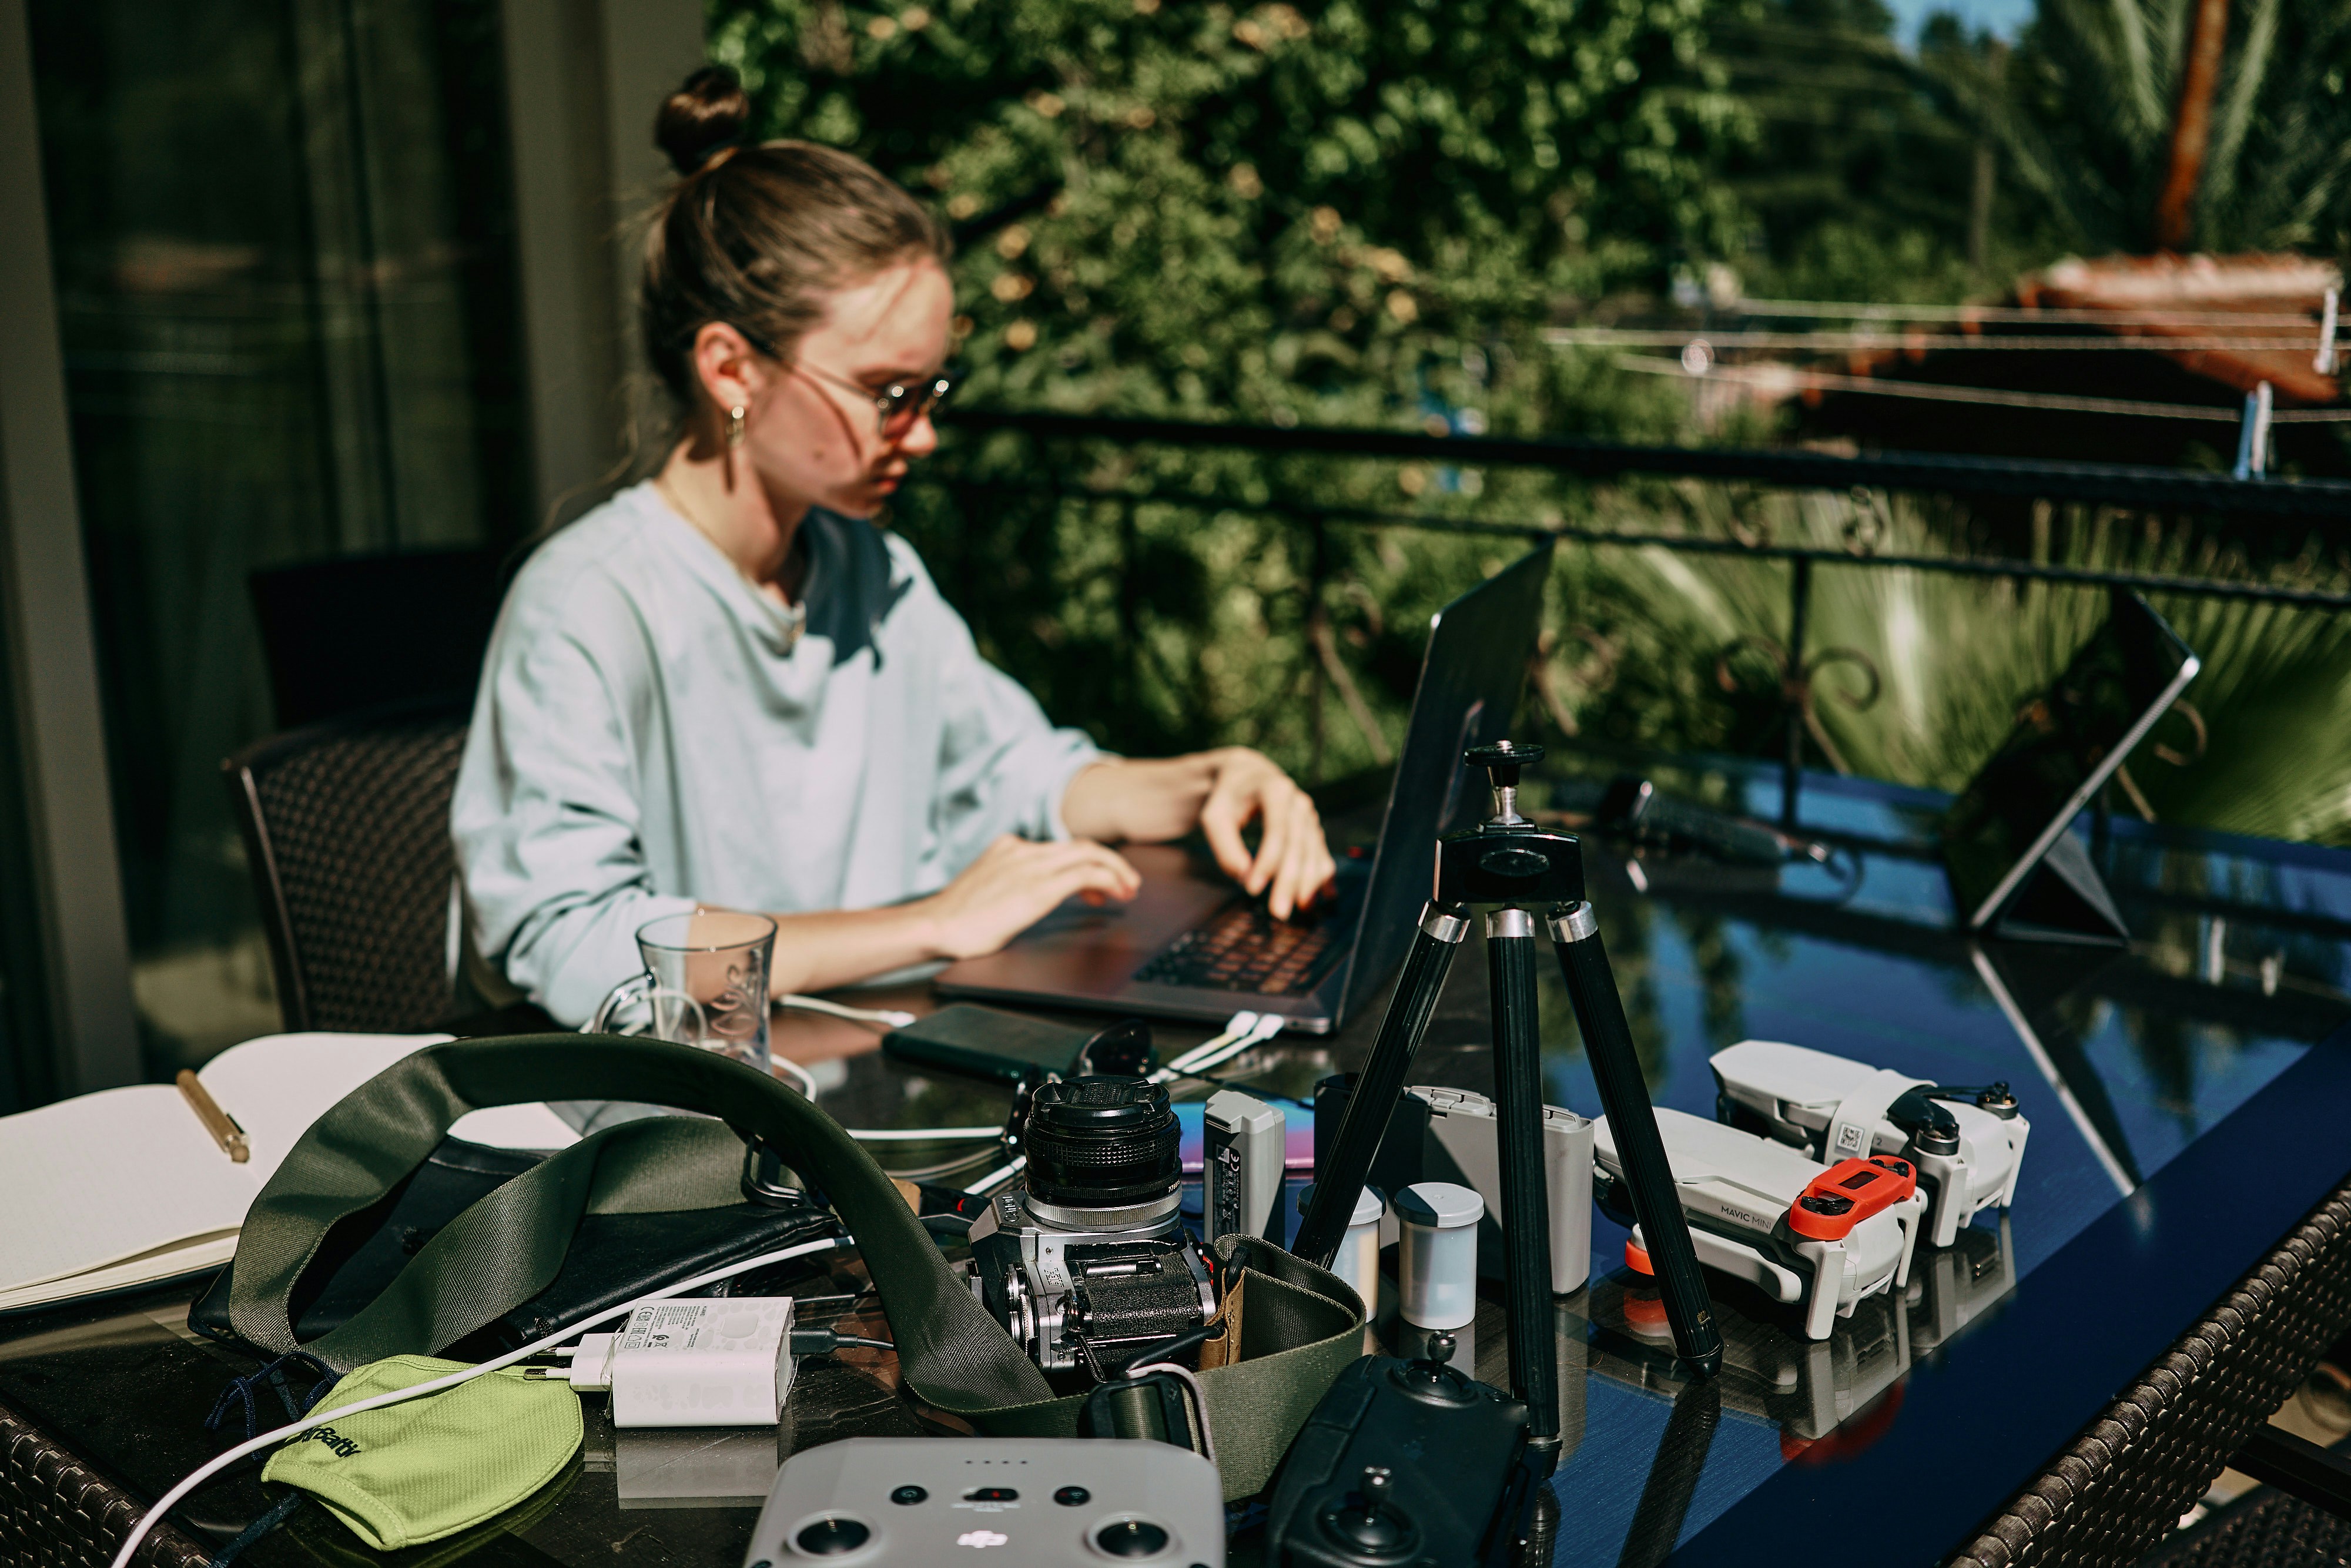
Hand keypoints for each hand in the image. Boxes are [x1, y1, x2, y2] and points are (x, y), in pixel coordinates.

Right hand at [920, 834, 1141, 961]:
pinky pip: (1085, 873)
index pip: (1061, 847)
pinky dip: (1108, 880)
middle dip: (1111, 864)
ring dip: (1116, 870)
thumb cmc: (956, 920)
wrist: (935, 926)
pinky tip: (1115, 894)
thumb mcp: (988, 890)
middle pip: (1081, 845)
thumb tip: (1026, 898)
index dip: (1087, 862)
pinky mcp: (1038, 887)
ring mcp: (1030, 865)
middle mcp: (1023, 849)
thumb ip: (1011, 884)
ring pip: (1090, 853)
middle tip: (1127, 885)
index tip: (1098, 885)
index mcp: (1009, 848)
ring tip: (1128, 890)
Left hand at [1198, 748, 1336, 919]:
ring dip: (1309, 884)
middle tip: (1279, 912)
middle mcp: (1298, 802)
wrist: (1246, 778)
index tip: (1251, 888)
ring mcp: (1309, 816)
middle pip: (1298, 846)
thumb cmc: (1227, 799)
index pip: (1276, 830)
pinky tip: (1325, 897)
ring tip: (1300, 910)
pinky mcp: (1313, 830)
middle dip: (1290, 881)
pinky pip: (1322, 855)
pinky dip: (1323, 877)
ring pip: (1314, 853)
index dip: (1267, 862)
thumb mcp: (1215, 817)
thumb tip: (1242, 876)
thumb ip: (1225, 845)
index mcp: (1275, 791)